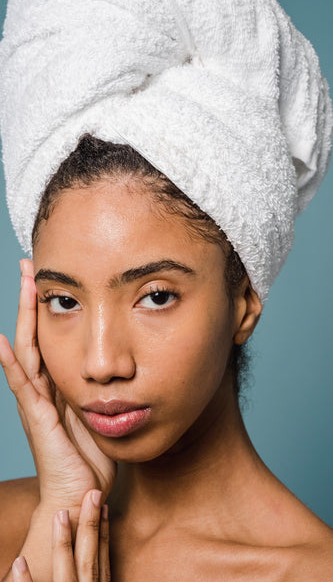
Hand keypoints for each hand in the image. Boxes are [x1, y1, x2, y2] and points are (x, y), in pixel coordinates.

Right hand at [0, 259, 115, 513]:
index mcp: (58, 385)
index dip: (46, 308)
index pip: (48, 337)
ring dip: (25, 317)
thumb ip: (102, 389)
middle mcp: (43, 388)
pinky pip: (23, 386)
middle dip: (32, 300)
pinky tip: (2, 343)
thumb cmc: (91, 457)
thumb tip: (118, 366)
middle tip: (29, 266)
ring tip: (24, 284)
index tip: (49, 277)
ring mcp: (37, 402)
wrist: (80, 494)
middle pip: (33, 334)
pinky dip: (11, 364)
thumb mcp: (101, 412)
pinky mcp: (38, 419)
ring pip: (27, 350)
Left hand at [11, 489, 110, 581]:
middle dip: (90, 525)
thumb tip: (91, 557)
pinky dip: (26, 579)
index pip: (102, 557)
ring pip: (65, 573)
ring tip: (59, 514)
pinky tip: (19, 561)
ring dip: (62, 543)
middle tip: (92, 493)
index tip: (104, 504)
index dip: (104, 530)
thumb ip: (92, 578)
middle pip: (88, 558)